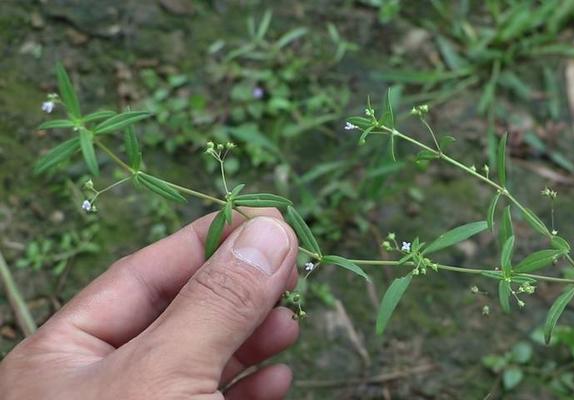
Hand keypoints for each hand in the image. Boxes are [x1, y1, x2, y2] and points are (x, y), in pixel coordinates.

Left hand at [0, 209, 299, 398]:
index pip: (142, 274)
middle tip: (292, 268)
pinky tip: (278, 374)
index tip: (267, 220)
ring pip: (205, 360)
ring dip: (254, 338)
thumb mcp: (165, 372)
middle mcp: (100, 384)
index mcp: (64, 357)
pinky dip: (252, 385)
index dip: (208, 241)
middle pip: (180, 314)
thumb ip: (215, 302)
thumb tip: (270, 231)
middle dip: (240, 290)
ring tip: (291, 322)